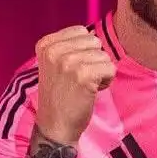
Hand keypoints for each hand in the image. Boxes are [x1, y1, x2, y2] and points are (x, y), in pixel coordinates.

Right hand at [33, 25, 115, 144]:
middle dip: (94, 60)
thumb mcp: (55, 64)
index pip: (81, 31)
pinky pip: (110, 67)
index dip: (84, 51)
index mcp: (46, 44)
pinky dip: (107, 81)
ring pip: (104, 55)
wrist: (55, 126)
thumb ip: (69, 46)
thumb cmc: (60, 96)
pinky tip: (92, 91)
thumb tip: (94, 35)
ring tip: (85, 86)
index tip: (72, 70)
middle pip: (94, 41)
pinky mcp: (83, 75)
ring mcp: (68, 61)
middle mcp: (54, 50)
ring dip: (100, 72)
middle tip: (80, 79)